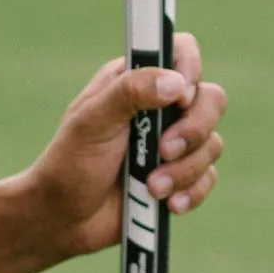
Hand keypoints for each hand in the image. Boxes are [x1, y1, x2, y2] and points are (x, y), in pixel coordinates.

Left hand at [21, 32, 227, 261]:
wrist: (62, 220)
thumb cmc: (69, 165)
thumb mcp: (91, 123)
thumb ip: (128, 93)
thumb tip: (175, 83)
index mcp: (135, 82)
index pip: (181, 52)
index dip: (190, 70)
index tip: (179, 99)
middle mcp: (160, 108)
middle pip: (211, 99)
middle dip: (194, 129)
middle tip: (164, 151)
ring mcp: (172, 143)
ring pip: (211, 143)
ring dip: (185, 170)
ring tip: (151, 188)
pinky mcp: (179, 177)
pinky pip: (206, 178)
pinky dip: (191, 192)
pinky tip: (168, 205)